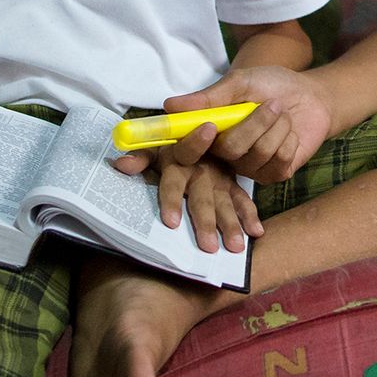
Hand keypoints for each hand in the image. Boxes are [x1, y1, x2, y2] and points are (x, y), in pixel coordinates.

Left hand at [113, 131, 261, 253]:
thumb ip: (139, 158)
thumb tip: (120, 165)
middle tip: (207, 246)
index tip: (171, 223)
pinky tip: (256, 232)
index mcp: (178, 160)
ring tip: (234, 246)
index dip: (172, 200)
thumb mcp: (153, 149)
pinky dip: (250, 215)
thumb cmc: (171, 147)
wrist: (200, 129)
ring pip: (225, 202)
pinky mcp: (233, 181)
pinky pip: (243, 198)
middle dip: (206, 222)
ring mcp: (220, 176)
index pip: (173, 181)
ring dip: (231, 224)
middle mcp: (201, 169)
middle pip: (202, 198)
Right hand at [150, 67, 335, 184]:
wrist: (309, 96)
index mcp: (209, 133)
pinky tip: (290, 133)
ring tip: (282, 114)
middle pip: (230, 149)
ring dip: (277, 126)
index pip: (187, 150)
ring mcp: (250, 167)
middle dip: (256, 123)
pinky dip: (290, 138)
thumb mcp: (240, 83)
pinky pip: (280, 160)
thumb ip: (209, 97)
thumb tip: (169, 105)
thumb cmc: (270, 86)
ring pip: (259, 152)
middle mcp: (224, 155)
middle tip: (272, 104)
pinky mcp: (274, 175)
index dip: (194, 143)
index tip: (210, 126)